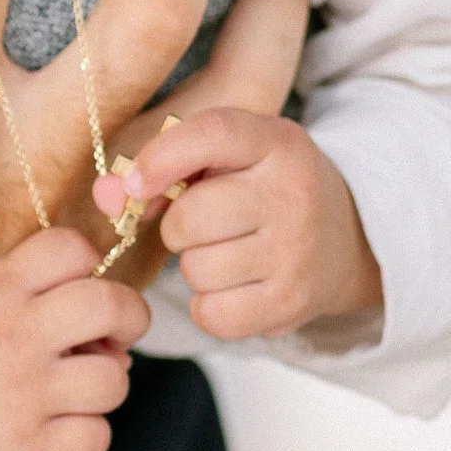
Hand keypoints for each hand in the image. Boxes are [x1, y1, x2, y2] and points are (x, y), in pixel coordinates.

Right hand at [0, 226, 147, 450]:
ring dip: (104, 383)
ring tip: (76, 387)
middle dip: (128, 318)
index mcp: (0, 286)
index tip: (76, 286)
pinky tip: (62, 425)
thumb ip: (35, 286)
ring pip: (113, 381)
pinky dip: (86, 434)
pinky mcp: (24, 444)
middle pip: (112, 308)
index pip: (75, 249)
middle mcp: (17, 334)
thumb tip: (111, 327)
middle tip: (111, 335)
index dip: (88, 264)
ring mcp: (24, 393)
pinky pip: (94, 440)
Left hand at [96, 108, 381, 342]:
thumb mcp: (223, 158)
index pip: (211, 136)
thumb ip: (159, 165)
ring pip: (197, 269)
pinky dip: (209, 305)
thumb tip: (106, 196)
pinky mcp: (293, 303)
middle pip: (189, 219)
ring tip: (227, 251)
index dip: (160, 159)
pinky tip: (234, 285)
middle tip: (205, 224)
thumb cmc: (257, 188)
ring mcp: (298, 252)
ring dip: (195, 265)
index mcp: (276, 142)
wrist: (344, 237)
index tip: (135, 185)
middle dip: (178, 226)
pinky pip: (212, 314)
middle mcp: (295, 194)